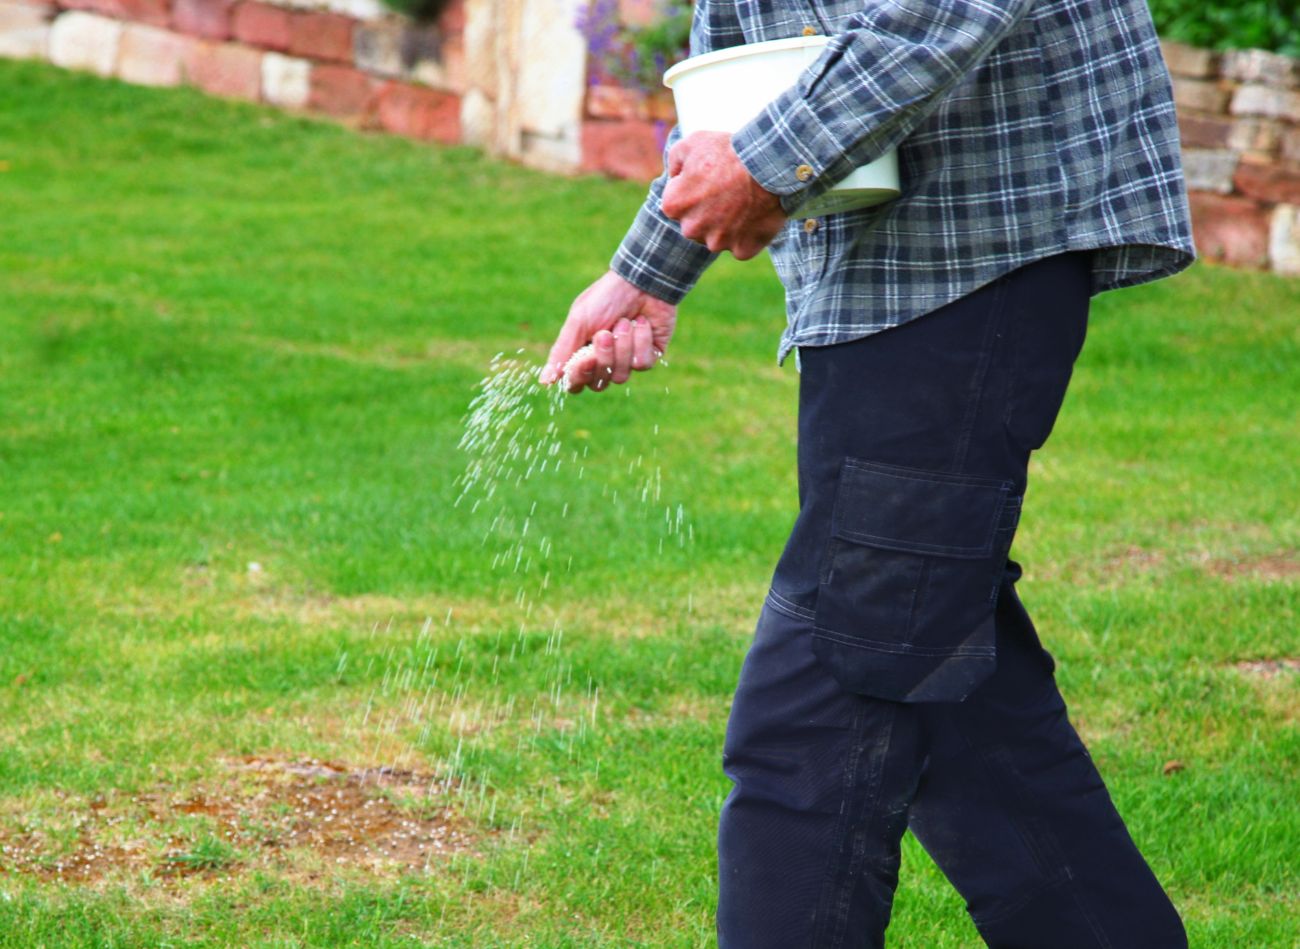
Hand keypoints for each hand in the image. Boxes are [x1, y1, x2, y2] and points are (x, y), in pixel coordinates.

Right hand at [539, 270, 676, 393]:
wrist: (642, 282)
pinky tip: (642, 323)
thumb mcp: (579, 322)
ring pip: (621, 377)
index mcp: (582, 354)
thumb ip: (562, 351)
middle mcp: (604, 362)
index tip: (586, 357)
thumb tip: (545, 382)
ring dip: (622, 346)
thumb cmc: (605, 299)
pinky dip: (640, 341)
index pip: (576, 383)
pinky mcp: (648, 357)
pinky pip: (642, 364)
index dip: (580, 375)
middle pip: (598, 384)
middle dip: (603, 356)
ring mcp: (626, 362)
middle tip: (605, 333)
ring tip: (624, 321)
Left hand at [661, 131, 786, 260]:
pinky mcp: (742, 250)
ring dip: (726, 225)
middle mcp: (691, 229)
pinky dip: (748, 236)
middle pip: (696, 223)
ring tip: (742, 202)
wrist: (768, 165)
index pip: (676, 202)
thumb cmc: (729, 152)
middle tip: (726, 190)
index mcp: (674, 205)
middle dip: (706, 211)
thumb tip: (674, 175)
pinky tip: (754, 217)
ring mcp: (717, 242)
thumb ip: (674, 160)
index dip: (692, 189)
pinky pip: (741, 246)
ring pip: (717, 236)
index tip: (707, 179)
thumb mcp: (692, 142)